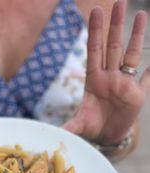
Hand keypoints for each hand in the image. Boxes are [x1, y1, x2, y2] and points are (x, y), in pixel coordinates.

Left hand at [63, 0, 149, 144]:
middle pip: (113, 46)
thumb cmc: (91, 125)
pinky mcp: (137, 95)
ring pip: (132, 55)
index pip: (94, 51)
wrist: (107, 136)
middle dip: (116, 25)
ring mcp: (125, 84)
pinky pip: (146, 78)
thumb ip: (69, 127)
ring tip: (141, 14)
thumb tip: (55, 133)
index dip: (95, 32)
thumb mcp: (79, 126)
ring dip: (137, 36)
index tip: (96, 11)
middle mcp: (110, 77)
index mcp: (94, 80)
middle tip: (120, 2)